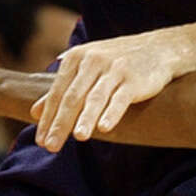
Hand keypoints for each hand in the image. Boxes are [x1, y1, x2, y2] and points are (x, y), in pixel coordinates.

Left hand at [32, 29, 195, 151]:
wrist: (160, 49)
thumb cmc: (118, 62)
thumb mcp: (87, 69)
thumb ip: (62, 88)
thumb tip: (35, 112)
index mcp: (77, 58)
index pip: (57, 93)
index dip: (48, 118)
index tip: (40, 140)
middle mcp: (93, 61)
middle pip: (72, 97)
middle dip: (60, 124)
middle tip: (51, 146)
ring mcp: (114, 69)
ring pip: (95, 98)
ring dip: (85, 119)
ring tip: (77, 138)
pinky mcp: (134, 78)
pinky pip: (120, 98)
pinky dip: (112, 113)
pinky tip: (104, 128)